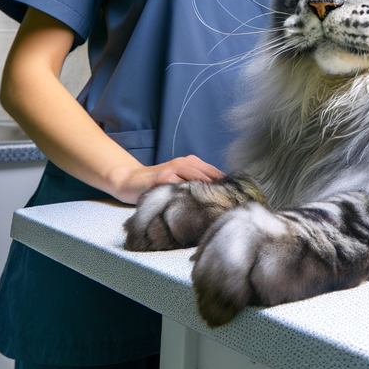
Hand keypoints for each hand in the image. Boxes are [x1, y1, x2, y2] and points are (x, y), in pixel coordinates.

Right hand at [108, 155, 223, 204]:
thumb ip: (195, 185)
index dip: (226, 184)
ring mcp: (173, 169)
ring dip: (208, 191)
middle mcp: (184, 162)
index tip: (237, 197)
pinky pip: (179, 186)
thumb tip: (218, 198)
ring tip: (219, 204)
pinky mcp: (162, 178)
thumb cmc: (158, 184)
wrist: (131, 181)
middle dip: (220, 189)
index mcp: (191, 162)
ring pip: (197, 178)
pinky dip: (188, 194)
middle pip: (209, 174)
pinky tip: (195, 205)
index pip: (214, 172)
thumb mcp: (179, 182)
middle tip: (231, 203)